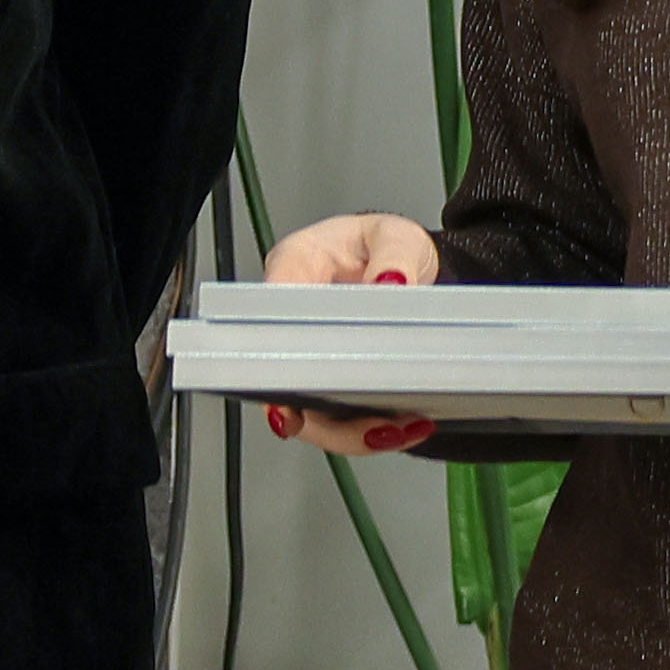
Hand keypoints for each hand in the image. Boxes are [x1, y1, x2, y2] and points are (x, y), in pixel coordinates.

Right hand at [253, 209, 445, 452]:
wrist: (402, 262)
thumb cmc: (384, 244)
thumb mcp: (397, 238)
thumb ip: (395, 257)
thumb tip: (390, 282)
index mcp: (294, 268)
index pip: (267, 319)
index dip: (272, 367)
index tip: (288, 404)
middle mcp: (290, 317)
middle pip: (283, 380)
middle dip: (325, 418)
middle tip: (374, 426)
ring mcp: (307, 352)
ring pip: (309, 409)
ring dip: (352, 431)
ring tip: (398, 429)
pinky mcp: (328, 376)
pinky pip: (335, 414)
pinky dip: (367, 428)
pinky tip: (402, 426)